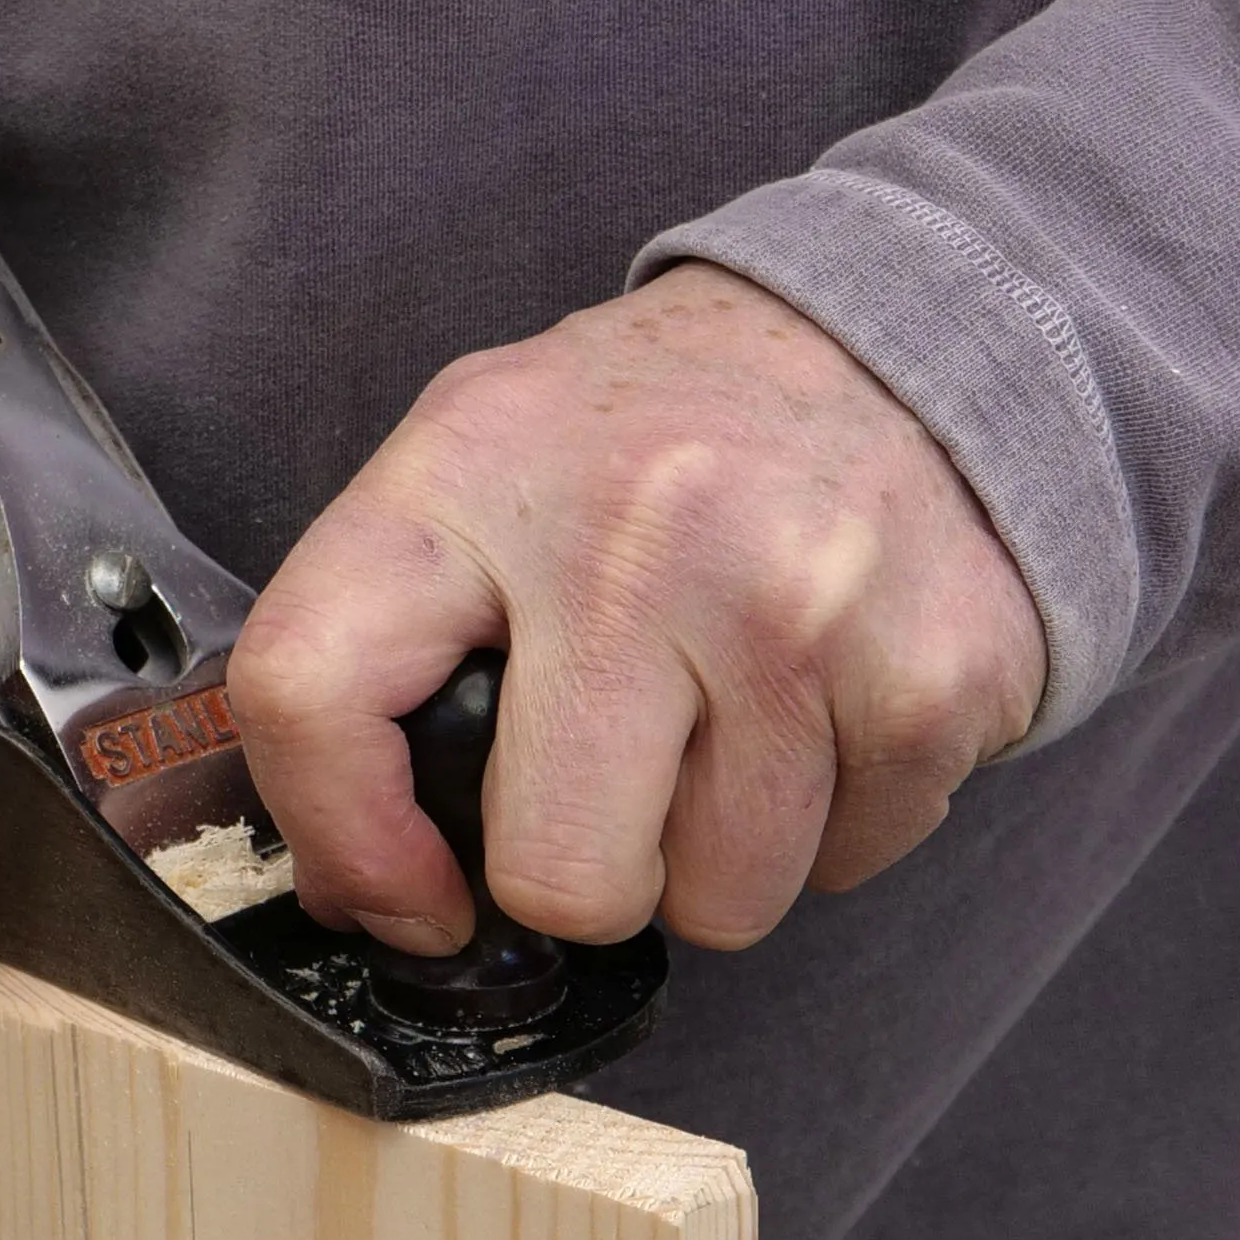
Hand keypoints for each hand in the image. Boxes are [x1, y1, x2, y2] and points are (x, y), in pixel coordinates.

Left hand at [231, 263, 1042, 954]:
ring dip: (722, 853)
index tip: (413, 892)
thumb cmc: (659, 442)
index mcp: (474, 468)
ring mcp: (795, 607)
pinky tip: (828, 703)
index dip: (347, 845)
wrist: (897, 337)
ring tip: (737, 713)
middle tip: (621, 779)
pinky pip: (845, 867)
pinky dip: (836, 821)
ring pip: (720, 902)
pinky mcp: (928, 677)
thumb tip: (356, 891)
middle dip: (591, 876)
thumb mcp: (481, 465)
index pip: (310, 691)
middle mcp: (635, 532)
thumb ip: (384, 648)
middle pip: (559, 877)